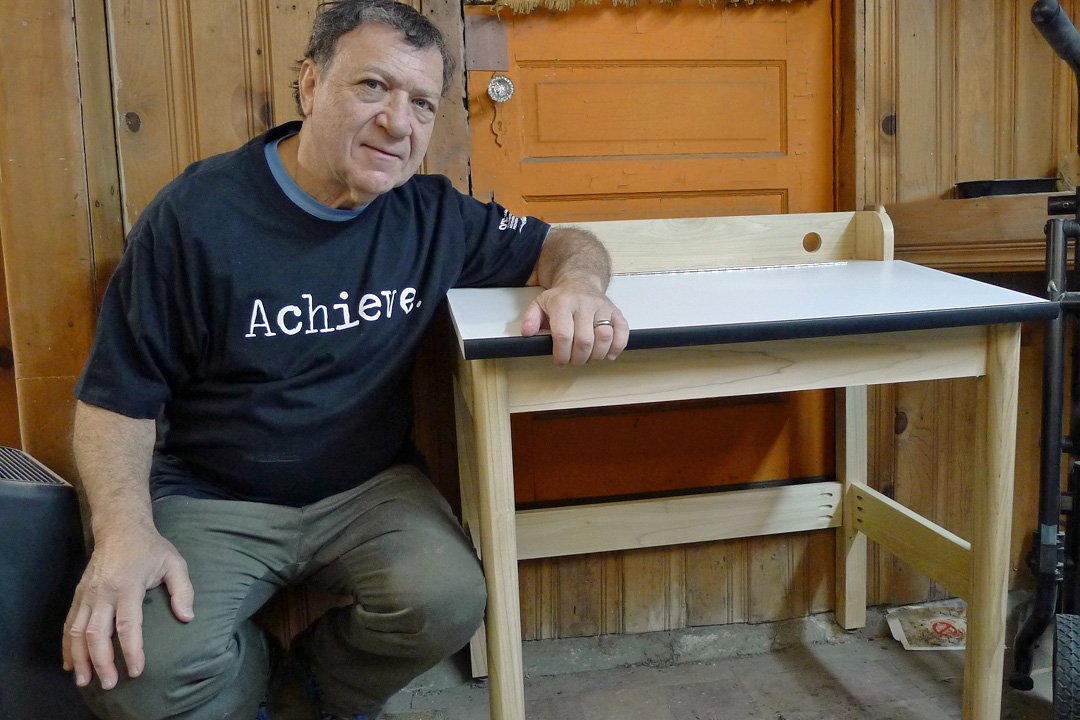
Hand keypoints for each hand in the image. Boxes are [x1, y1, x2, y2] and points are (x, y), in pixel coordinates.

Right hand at [63, 524, 193, 689]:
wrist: (119, 528)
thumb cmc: (150, 548)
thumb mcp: (174, 562)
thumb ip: (183, 590)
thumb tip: (187, 618)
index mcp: (128, 585)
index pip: (128, 624)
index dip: (131, 650)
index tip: (136, 670)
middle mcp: (103, 592)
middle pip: (97, 634)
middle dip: (102, 662)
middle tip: (110, 684)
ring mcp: (87, 594)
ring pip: (78, 632)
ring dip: (80, 659)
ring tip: (85, 681)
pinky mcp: (78, 595)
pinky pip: (69, 624)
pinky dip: (67, 646)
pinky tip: (70, 664)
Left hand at [521, 281, 628, 364]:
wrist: (580, 280)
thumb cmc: (560, 298)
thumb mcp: (539, 304)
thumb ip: (530, 318)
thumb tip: (527, 333)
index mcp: (562, 303)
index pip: (563, 335)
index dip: (561, 354)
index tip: (559, 361)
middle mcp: (584, 304)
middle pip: (584, 340)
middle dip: (578, 358)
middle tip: (573, 360)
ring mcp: (602, 307)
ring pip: (604, 337)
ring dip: (596, 355)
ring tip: (588, 358)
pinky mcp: (616, 311)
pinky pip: (622, 331)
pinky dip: (617, 346)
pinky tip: (608, 355)